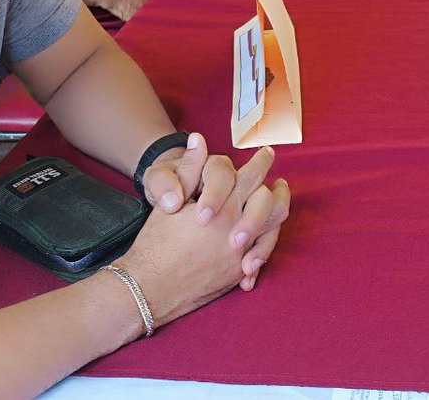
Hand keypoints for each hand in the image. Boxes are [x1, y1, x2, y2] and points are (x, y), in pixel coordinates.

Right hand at [120, 146, 290, 326]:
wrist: (148, 288)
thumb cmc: (156, 242)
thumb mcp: (170, 200)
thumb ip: (190, 169)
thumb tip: (198, 139)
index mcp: (223, 207)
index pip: (252, 176)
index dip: (261, 162)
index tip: (267, 153)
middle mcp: (237, 229)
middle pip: (270, 202)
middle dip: (278, 189)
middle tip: (280, 181)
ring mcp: (240, 254)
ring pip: (273, 229)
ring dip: (277, 214)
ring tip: (278, 205)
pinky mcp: (236, 274)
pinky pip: (262, 257)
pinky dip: (266, 246)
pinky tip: (264, 239)